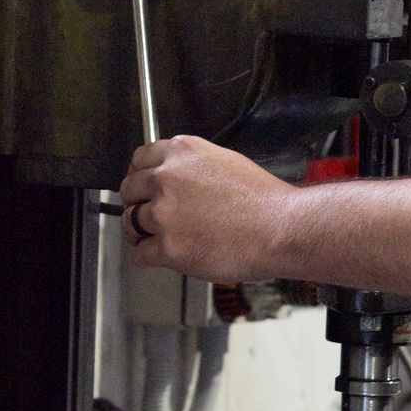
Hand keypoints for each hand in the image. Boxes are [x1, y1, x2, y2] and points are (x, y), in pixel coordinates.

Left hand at [120, 135, 297, 280]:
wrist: (280, 229)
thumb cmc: (264, 201)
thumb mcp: (225, 162)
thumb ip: (193, 167)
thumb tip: (179, 180)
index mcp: (180, 152)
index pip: (139, 160)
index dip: (140, 177)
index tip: (143, 189)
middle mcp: (166, 178)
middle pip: (129, 190)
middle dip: (137, 204)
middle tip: (149, 216)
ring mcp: (164, 214)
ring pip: (130, 223)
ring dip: (140, 233)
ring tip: (155, 240)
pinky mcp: (168, 248)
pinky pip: (140, 255)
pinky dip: (148, 258)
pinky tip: (162, 258)